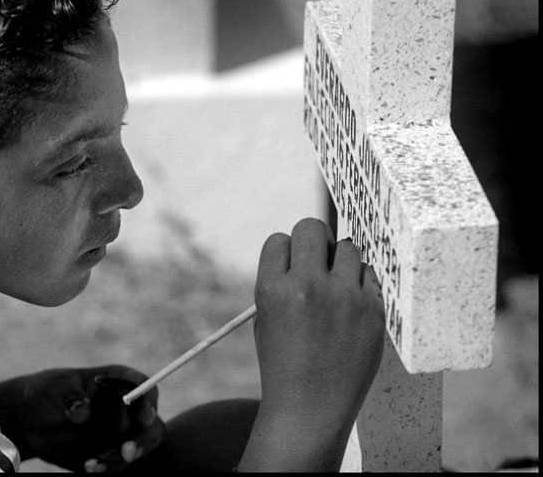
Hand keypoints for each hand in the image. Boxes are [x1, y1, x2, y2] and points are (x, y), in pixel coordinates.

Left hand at [0, 365, 164, 471]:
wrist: (28, 420)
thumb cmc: (45, 392)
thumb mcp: (54, 387)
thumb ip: (69, 396)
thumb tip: (84, 411)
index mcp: (116, 380)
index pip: (143, 385)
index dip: (149, 399)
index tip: (144, 416)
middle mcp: (123, 406)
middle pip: (150, 422)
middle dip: (146, 438)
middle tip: (129, 451)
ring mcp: (118, 432)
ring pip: (138, 447)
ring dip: (124, 458)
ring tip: (96, 463)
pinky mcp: (107, 452)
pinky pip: (117, 464)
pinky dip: (107, 468)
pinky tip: (88, 466)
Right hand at [252, 218, 384, 448]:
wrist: (309, 410)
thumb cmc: (283, 364)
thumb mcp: (266, 318)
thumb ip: (282, 280)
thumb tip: (310, 247)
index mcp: (272, 289)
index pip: (279, 240)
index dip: (285, 254)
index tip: (290, 269)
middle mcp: (307, 287)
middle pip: (312, 227)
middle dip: (312, 240)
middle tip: (316, 261)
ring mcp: (343, 297)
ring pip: (347, 247)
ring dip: (339, 261)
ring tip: (335, 288)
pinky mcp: (372, 310)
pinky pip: (368, 274)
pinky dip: (359, 284)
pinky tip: (351, 307)